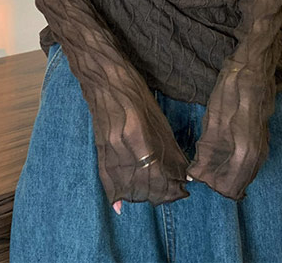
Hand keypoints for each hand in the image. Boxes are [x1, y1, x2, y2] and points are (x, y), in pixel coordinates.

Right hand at [88, 80, 190, 208]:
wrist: (103, 77)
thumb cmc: (134, 90)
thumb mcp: (157, 116)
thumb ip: (169, 147)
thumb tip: (183, 171)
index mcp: (137, 135)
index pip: (156, 174)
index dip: (170, 186)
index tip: (183, 190)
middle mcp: (120, 147)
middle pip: (140, 183)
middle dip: (159, 194)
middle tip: (175, 194)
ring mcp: (107, 149)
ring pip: (124, 184)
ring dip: (141, 195)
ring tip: (156, 196)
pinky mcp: (98, 149)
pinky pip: (105, 177)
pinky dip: (114, 193)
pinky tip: (120, 205)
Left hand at [185, 66, 275, 200]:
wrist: (252, 69)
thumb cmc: (230, 90)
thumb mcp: (213, 119)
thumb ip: (207, 150)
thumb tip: (197, 174)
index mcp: (245, 151)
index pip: (229, 188)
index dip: (210, 183)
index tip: (196, 175)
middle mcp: (257, 154)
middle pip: (237, 185)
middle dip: (218, 181)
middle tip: (201, 171)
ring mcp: (262, 146)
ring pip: (244, 174)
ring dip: (227, 173)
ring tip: (209, 163)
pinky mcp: (263, 138)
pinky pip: (250, 163)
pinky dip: (235, 164)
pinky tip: (223, 156)